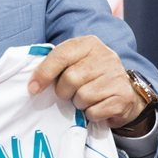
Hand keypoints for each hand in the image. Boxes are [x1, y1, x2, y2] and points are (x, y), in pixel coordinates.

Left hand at [28, 36, 147, 129]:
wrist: (124, 91)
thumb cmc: (90, 76)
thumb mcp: (74, 62)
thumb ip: (56, 65)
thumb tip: (33, 83)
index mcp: (89, 43)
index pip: (61, 56)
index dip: (44, 73)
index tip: (33, 88)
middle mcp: (106, 56)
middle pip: (70, 78)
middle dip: (63, 91)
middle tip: (68, 94)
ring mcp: (117, 76)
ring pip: (83, 97)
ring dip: (78, 103)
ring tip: (85, 99)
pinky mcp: (124, 97)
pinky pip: (95, 112)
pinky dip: (91, 114)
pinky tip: (97, 107)